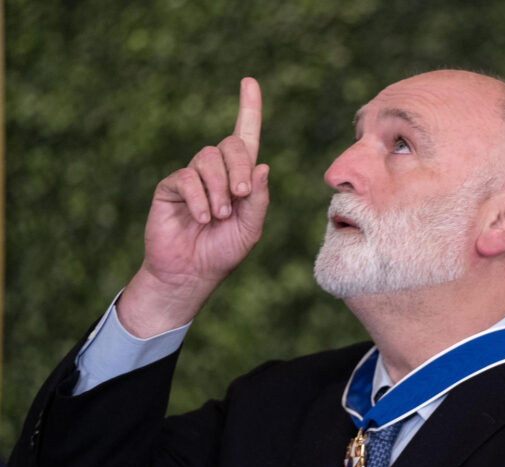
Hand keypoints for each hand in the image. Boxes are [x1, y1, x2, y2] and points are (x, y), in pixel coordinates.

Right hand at [119, 78, 269, 336]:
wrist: (191, 274)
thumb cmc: (223, 252)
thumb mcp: (251, 228)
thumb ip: (258, 199)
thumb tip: (262, 167)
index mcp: (240, 178)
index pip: (246, 137)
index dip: (248, 109)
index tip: (249, 82)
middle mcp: (215, 172)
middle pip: (230, 145)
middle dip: (239, 168)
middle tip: (240, 197)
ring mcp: (191, 177)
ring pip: (207, 159)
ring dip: (218, 187)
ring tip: (219, 216)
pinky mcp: (169, 188)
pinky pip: (185, 178)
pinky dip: (198, 198)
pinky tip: (203, 217)